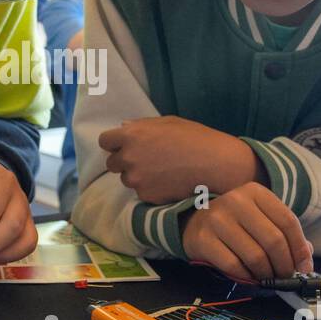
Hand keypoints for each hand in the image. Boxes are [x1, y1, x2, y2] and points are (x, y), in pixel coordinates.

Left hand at [100, 116, 261, 203]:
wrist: (215, 164)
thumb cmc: (194, 138)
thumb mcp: (168, 123)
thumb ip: (141, 125)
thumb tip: (123, 127)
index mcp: (131, 135)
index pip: (105, 141)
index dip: (115, 143)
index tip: (124, 145)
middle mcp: (129, 157)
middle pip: (112, 163)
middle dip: (124, 161)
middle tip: (146, 160)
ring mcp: (137, 179)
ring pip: (127, 179)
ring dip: (138, 176)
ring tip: (161, 171)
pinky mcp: (147, 196)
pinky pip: (142, 192)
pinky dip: (151, 189)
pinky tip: (168, 182)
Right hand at [182, 182, 312, 279]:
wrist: (194, 222)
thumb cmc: (235, 223)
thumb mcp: (260, 218)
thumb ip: (284, 234)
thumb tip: (305, 261)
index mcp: (256, 193)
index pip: (288, 221)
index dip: (300, 248)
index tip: (304, 267)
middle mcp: (236, 201)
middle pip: (273, 240)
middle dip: (285, 265)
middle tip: (286, 277)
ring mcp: (217, 219)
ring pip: (255, 256)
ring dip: (267, 274)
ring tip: (268, 278)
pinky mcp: (203, 239)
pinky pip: (234, 266)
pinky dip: (247, 277)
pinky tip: (249, 277)